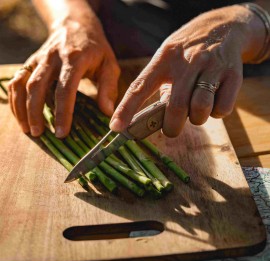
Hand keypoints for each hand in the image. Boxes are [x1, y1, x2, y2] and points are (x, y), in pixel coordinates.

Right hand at [8, 16, 119, 137]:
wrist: (76, 25)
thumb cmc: (96, 49)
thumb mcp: (109, 64)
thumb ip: (109, 88)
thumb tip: (107, 113)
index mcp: (75, 59)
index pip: (65, 89)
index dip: (63, 112)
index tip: (61, 132)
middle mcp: (53, 58)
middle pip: (37, 87)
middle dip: (36, 113)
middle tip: (39, 134)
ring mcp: (39, 59)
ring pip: (22, 83)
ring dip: (21, 108)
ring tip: (28, 129)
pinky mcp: (31, 61)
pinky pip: (17, 79)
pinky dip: (14, 98)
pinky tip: (19, 113)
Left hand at [110, 5, 263, 136]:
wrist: (224, 27)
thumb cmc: (188, 51)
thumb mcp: (167, 59)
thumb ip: (160, 86)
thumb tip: (155, 119)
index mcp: (163, 59)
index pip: (139, 87)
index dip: (126, 109)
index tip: (116, 127)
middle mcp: (186, 62)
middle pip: (175, 107)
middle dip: (171, 127)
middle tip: (171, 128)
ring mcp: (211, 67)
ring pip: (200, 109)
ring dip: (196, 119)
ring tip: (195, 111)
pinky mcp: (233, 74)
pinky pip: (223, 108)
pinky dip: (217, 113)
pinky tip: (214, 102)